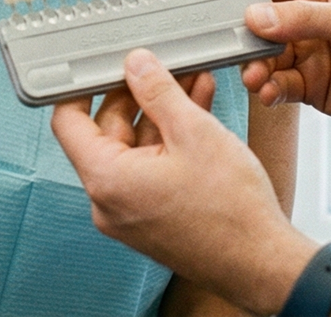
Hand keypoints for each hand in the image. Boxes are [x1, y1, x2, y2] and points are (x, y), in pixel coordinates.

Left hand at [52, 50, 318, 315]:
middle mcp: (109, 201)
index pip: (68, 122)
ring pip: (136, 148)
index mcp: (106, 180)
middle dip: (138, 95)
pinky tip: (197, 112)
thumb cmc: (230, 211)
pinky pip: (151, 168)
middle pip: (107, 131)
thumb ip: (158, 93)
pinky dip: (170, 140)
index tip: (104, 66)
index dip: (84, 87)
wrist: (262, 263)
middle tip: (164, 68)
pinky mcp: (153, 217)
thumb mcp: (194, 132)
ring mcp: (131, 212)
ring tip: (193, 83)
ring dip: (161, 114)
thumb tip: (137, 66)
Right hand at [242, 0, 330, 138]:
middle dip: (242, 37)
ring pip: (263, 57)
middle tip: (232, 51)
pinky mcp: (311, 86)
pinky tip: (270, 93)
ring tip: (257, 78)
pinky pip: (278, 85)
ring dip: (254, 67)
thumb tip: (255, 16)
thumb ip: (305, 18)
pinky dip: (269, 90)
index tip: (213, 8)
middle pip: (257, 22)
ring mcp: (308, 53)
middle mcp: (309, 17)